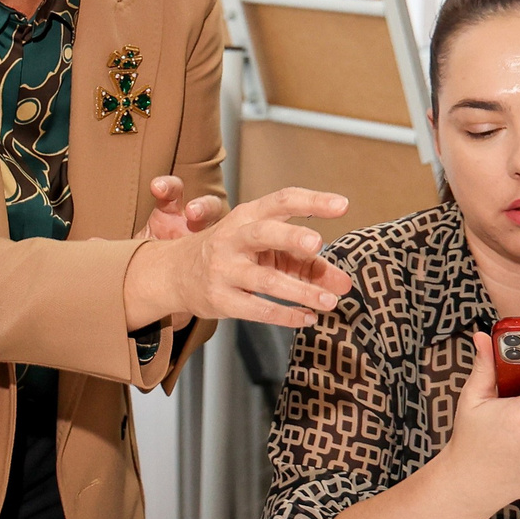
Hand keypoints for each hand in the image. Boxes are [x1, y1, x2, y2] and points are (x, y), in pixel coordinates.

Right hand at [122, 186, 356, 329]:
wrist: (175, 273)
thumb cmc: (232, 254)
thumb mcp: (265, 248)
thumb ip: (306, 261)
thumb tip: (345, 283)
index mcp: (247, 216)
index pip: (282, 200)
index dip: (312, 201)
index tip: (342, 205)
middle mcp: (234, 238)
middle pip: (263, 232)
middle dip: (291, 236)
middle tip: (318, 244)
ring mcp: (224, 269)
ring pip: (265, 280)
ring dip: (301, 291)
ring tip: (330, 301)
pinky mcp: (220, 298)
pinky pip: (256, 309)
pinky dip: (285, 315)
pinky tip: (307, 318)